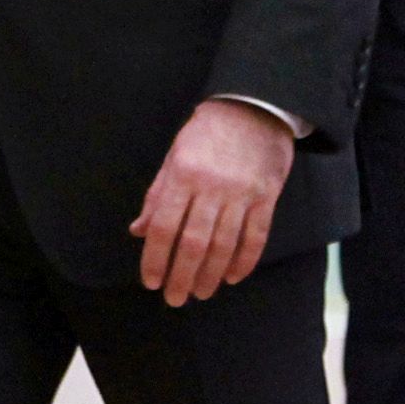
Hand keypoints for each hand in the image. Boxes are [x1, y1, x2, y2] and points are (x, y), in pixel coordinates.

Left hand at [129, 98, 295, 304]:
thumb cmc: (207, 132)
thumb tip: (138, 231)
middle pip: (193, 243)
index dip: (154, 258)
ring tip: (201, 293)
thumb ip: (158, 195)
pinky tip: (232, 277)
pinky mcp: (266, 196)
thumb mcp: (175, 156)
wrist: (254, 105)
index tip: (151, 281)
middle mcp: (211, 186)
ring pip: (224, 245)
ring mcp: (241, 193)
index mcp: (183, 174)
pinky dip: (244, 261)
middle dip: (182, 276)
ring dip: (210, 275)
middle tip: (175, 298)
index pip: (162, 226)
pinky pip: (256, 236)